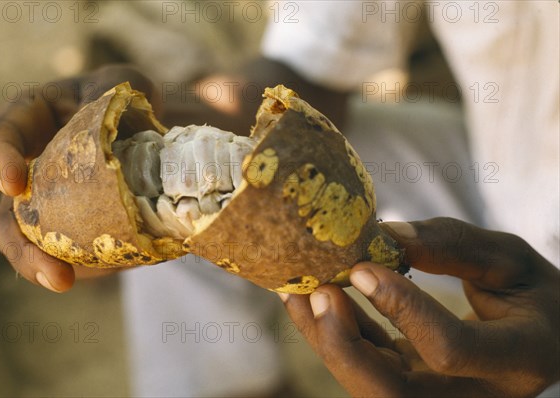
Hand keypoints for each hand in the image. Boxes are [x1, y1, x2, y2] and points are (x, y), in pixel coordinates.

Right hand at [0, 65, 157, 291]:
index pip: (0, 137)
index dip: (1, 159)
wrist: (140, 131)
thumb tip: (144, 120)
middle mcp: (31, 172)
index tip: (14, 182)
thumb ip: (118, 93)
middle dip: (24, 250)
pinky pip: (78, 254)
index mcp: (30, 122)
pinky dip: (95, 265)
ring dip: (54, 269)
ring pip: (40, 247)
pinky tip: (118, 265)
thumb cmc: (124, 99)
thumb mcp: (123, 83)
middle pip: (9, 219)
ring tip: (72, 281)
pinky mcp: (78, 230)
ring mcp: (51, 207)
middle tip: (53, 273)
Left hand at [279, 217, 559, 396]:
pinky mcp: (410, 387)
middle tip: (315, 292)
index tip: (365, 267)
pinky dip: (334, 335)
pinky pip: (364, 369)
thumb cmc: (530, 295)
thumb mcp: (511, 261)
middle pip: (391, 393)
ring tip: (294, 290)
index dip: (402, 309)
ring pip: (367, 387)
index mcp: (514, 361)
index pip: (449, 351)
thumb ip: (454, 245)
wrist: (537, 338)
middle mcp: (473, 395)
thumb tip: (385, 235)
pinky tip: (310, 299)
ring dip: (325, 339)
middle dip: (342, 345)